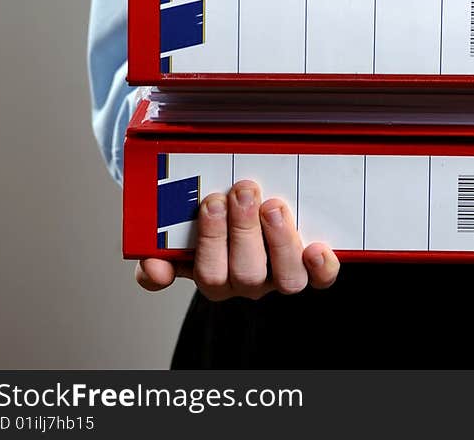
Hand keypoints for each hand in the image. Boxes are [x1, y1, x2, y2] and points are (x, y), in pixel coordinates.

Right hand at [135, 179, 339, 299]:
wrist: (245, 208)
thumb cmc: (212, 220)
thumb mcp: (180, 233)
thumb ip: (160, 249)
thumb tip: (151, 268)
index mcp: (215, 276)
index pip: (210, 273)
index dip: (212, 241)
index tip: (211, 202)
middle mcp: (249, 282)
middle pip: (246, 274)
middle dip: (243, 229)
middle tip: (242, 190)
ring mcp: (281, 276)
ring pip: (285, 279)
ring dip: (279, 241)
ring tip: (273, 205)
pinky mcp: (310, 269)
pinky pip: (322, 279)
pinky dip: (322, 266)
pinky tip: (317, 246)